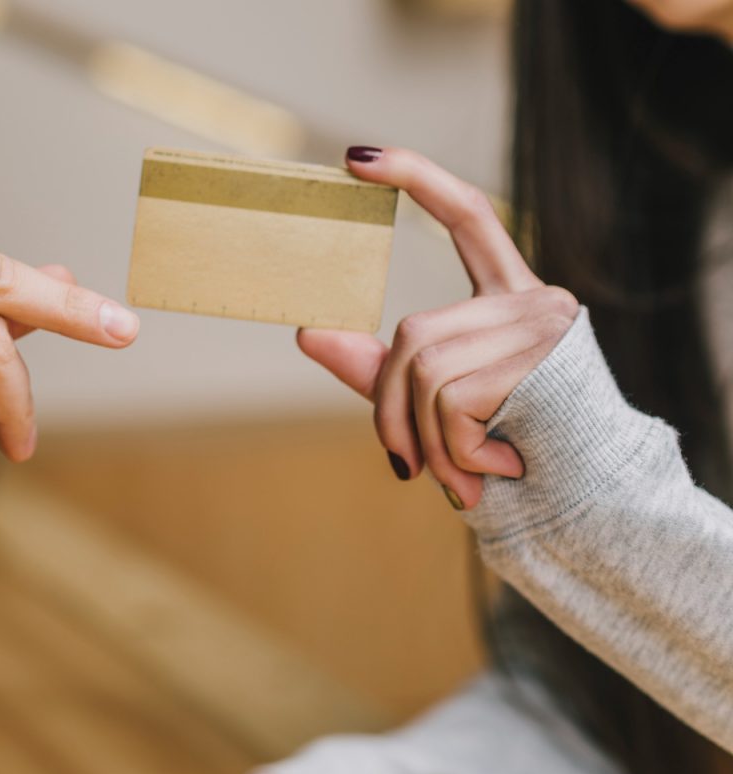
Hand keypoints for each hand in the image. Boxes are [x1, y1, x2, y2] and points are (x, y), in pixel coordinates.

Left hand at [298, 148, 578, 509]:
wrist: (580, 502)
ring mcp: (542, 325)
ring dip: (423, 438)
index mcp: (512, 296)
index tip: (358, 157)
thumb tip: (307, 331)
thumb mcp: (434, 403)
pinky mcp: (541, 359)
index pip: (469, 214)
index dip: (418, 177)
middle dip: (391, 410)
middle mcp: (535, 300)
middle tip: (407, 465)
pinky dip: (454, 449)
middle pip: (413, 334)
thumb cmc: (508, 447)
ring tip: (459, 476)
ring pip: (424, 368)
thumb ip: (378, 368)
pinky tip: (495, 466)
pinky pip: (450, 400)